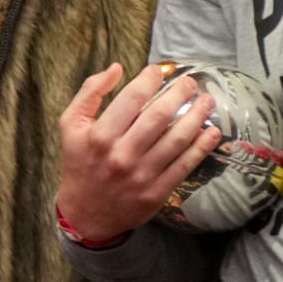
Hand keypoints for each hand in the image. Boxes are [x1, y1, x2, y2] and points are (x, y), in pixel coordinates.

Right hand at [56, 63, 221, 244]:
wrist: (85, 213)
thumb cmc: (80, 163)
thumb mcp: (71, 125)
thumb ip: (89, 92)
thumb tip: (116, 68)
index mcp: (100, 135)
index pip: (132, 97)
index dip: (150, 79)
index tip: (159, 71)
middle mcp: (122, 154)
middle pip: (160, 115)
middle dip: (180, 93)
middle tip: (190, 82)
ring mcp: (142, 175)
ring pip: (177, 139)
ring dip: (197, 116)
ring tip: (207, 101)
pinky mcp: (157, 192)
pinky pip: (185, 165)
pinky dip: (202, 146)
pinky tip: (212, 132)